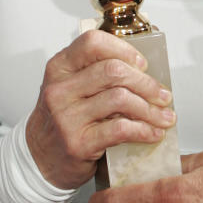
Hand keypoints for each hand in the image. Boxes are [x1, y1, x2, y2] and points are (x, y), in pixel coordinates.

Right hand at [25, 30, 174, 190]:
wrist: (38, 159)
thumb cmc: (62, 121)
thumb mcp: (70, 89)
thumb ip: (97, 74)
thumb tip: (145, 71)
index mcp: (60, 68)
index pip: (93, 43)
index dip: (124, 50)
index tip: (143, 64)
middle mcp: (60, 89)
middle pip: (113, 71)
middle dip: (147, 84)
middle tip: (163, 95)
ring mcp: (67, 117)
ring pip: (120, 99)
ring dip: (151, 109)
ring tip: (164, 117)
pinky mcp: (77, 143)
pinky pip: (120, 129)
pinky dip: (144, 131)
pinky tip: (153, 133)